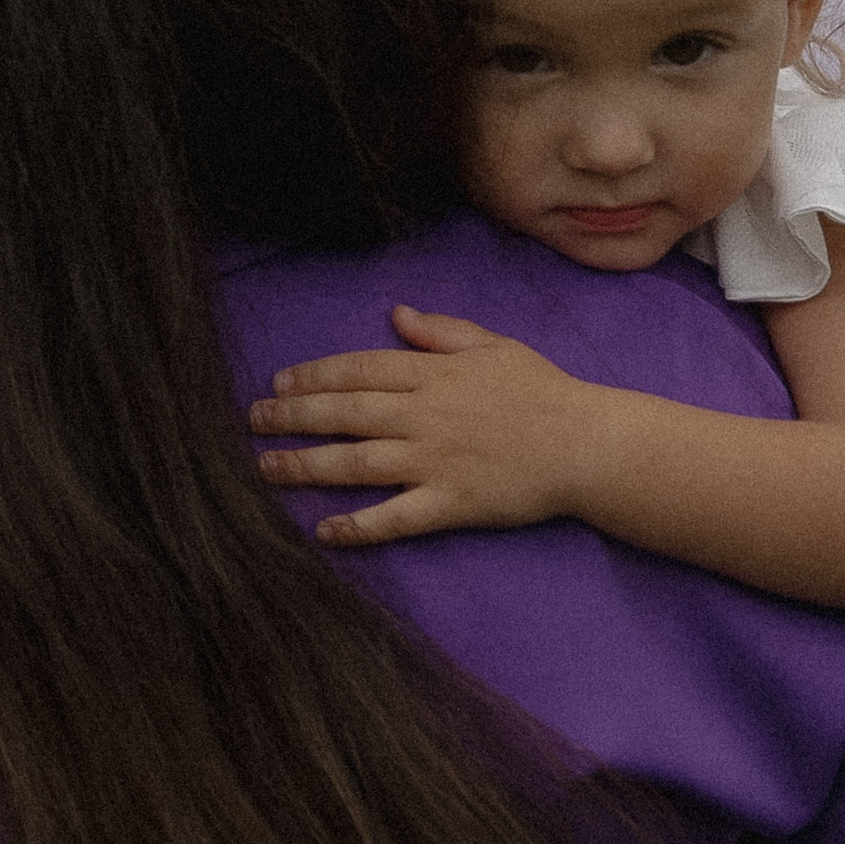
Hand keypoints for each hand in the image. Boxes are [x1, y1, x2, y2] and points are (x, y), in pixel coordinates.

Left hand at [246, 306, 624, 547]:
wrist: (590, 446)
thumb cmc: (543, 392)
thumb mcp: (494, 346)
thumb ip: (440, 332)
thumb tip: (396, 313)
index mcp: (434, 375)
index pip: (359, 369)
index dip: (314, 375)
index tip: (279, 382)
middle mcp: (427, 416)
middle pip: (346, 413)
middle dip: (293, 416)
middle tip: (254, 420)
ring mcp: (437, 462)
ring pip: (358, 463)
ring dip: (307, 466)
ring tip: (266, 468)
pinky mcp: (453, 504)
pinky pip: (397, 518)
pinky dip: (359, 526)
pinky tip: (324, 530)